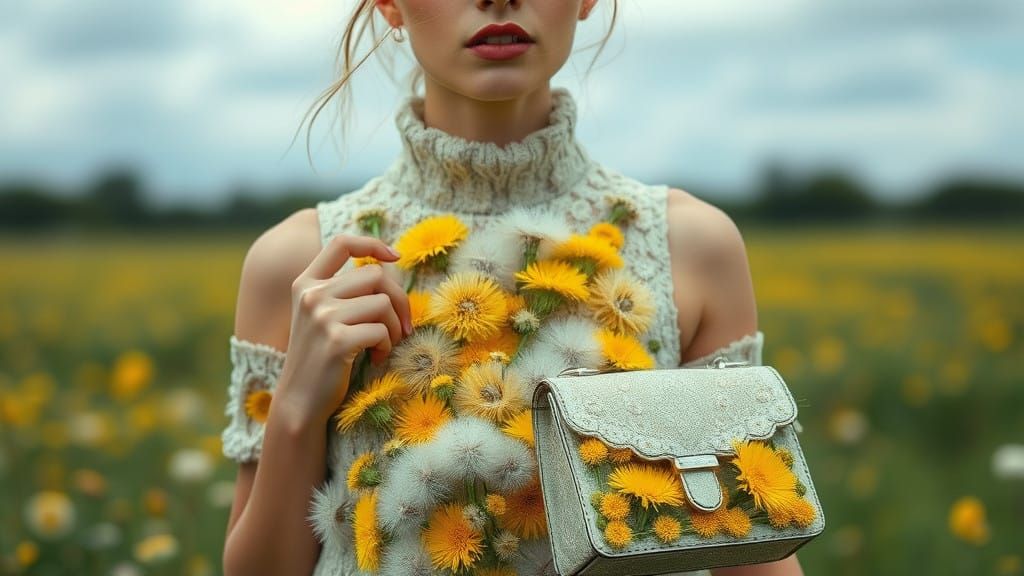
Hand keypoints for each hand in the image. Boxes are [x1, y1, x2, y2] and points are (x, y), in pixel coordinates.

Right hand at [276, 234, 412, 424]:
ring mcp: (322, 317)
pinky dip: (387, 346)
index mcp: (306, 283)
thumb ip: (344, 291)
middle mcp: (311, 295)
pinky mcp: (336, 340)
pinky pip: (382, 331)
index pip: (341, 243)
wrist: (300, 401)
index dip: (372, 244)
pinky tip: (375, 359)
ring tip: (384, 345)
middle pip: (375, 276)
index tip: (394, 257)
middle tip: (402, 326)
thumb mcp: (322, 316)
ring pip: (383, 303)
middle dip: (399, 300)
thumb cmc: (320, 358)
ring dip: (394, 327)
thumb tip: (389, 267)